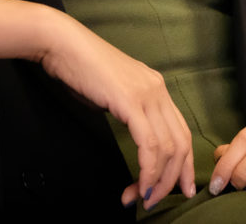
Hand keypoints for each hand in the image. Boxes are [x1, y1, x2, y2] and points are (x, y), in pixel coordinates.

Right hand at [37, 14, 195, 209]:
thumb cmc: (78, 67)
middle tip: (160, 200)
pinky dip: (148, 169)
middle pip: (181, 142)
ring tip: (142, 198)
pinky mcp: (131, 101)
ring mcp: (147, 94)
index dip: (183, 163)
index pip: (181, 131)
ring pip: (168, 147)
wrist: (62, 44)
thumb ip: (126, 110)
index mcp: (155, 87)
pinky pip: (150, 144)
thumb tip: (131, 132)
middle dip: (174, 178)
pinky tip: (140, 185)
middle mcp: (158, 89)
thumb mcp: (112, 92)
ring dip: (157, 180)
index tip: (180, 187)